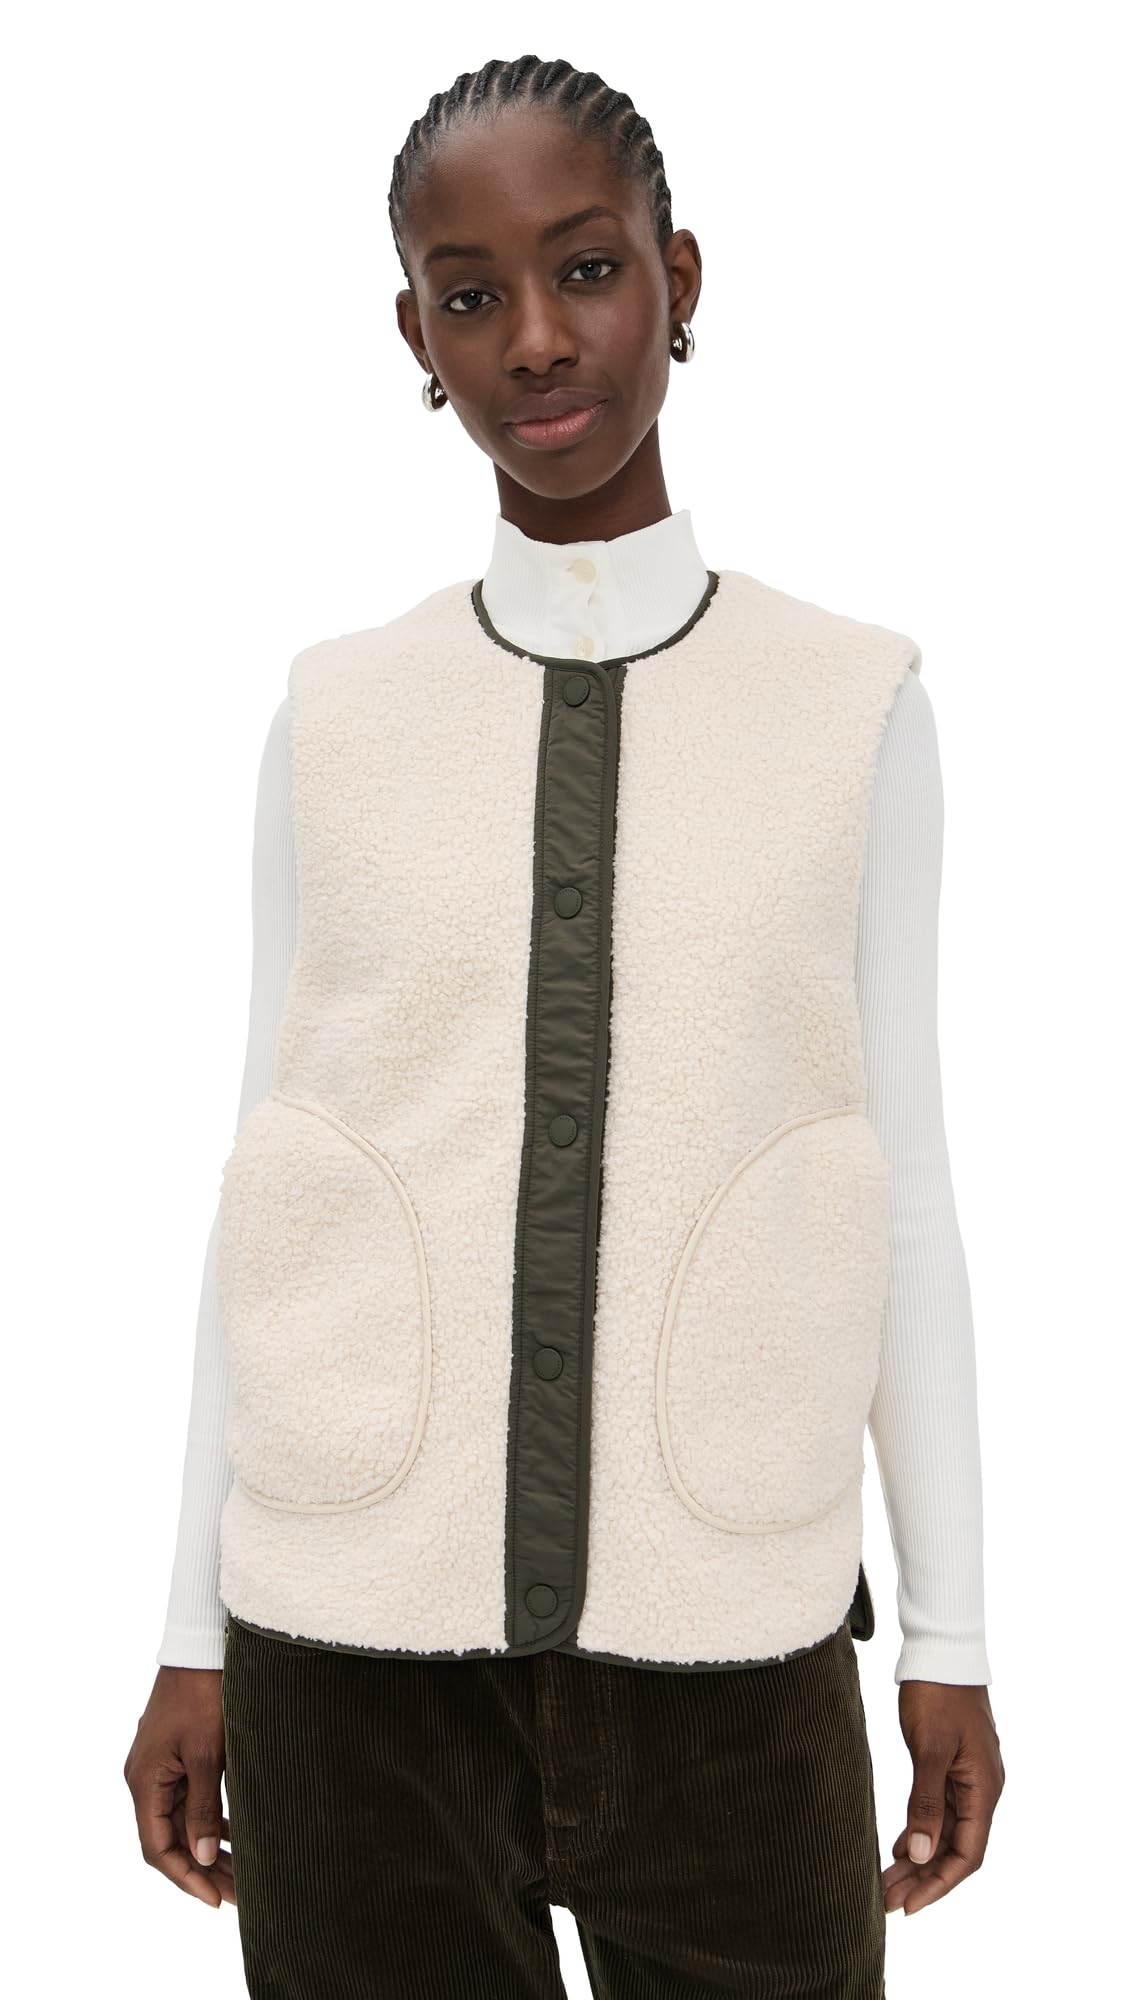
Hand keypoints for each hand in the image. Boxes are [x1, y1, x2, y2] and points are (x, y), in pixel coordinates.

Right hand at [124, 1666, 234, 1907]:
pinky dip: (209, 1820)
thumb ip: (204, 1808)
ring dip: (208, 1847)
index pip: (158, 1848)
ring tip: (241, 1874)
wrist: (200, 1647)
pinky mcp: (176, 1756)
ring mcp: (160, 1768)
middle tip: (239, 1894)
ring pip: (182, 1821)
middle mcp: (145, 1779)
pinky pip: (189, 1800)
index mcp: (144, 1782)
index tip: (215, 1899)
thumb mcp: (207, 1755)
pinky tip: (234, 1836)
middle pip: (170, 1839)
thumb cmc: (203, 1695)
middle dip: (202, 1868)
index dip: (185, 1877)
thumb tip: (203, 1856)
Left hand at [883, 1681, 1003, 1914]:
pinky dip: (919, 1831)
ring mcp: (967, 1778)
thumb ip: (926, 1802)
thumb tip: (922, 1856)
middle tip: (887, 1902)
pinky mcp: (950, 1766)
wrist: (941, 1652)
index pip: (966, 1854)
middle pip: (955, 1848)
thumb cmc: (938, 1696)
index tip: (909, 1907)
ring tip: (886, 1882)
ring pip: (944, 1831)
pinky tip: (899, 1847)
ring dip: (919, 1858)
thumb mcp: (929, 1749)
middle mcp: (981, 1789)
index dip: (939, 1884)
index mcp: (984, 1789)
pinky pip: (938, 1810)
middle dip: (923, 1878)